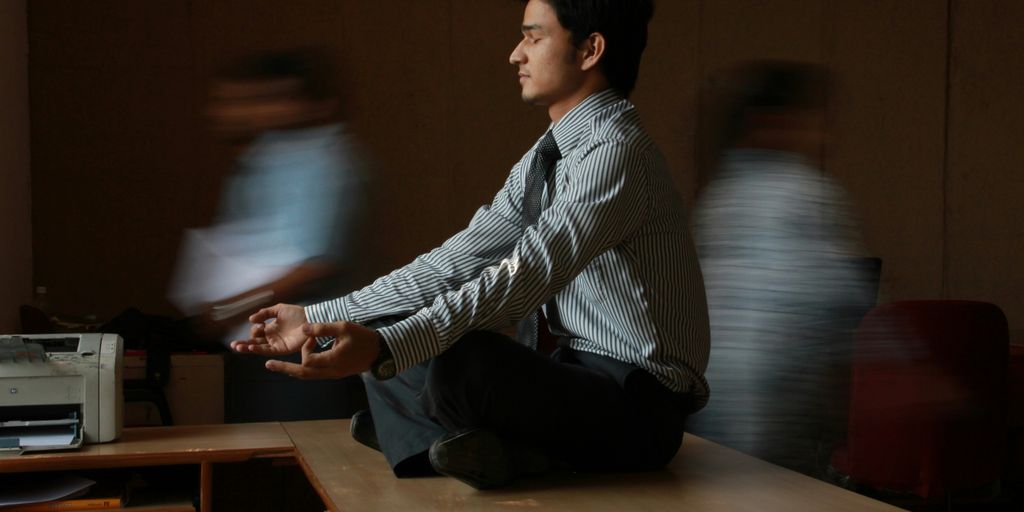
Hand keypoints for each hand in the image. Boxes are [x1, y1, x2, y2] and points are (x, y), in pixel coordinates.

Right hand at [229, 303, 309, 355]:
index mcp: (271, 328)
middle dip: (243, 343)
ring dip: (247, 348)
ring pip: (258, 347)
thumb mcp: (279, 310)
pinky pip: (268, 350)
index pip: (256, 332)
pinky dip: (259, 349)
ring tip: (237, 347)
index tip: (259, 324)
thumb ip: (265, 313)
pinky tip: (251, 347)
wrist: (310, 319)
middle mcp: (272, 337)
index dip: (255, 329)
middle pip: (254, 342)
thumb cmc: (297, 313)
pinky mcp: (282, 349)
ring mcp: (276, 343)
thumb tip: (250, 319)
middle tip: (233, 344)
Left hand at [264, 321, 381, 379]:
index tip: (312, 336)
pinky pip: (315, 374)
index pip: (309, 360)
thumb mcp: (343, 327)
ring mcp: (333, 374)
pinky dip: (304, 370)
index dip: (305, 347)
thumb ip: (323, 328)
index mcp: (333, 360)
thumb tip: (303, 329)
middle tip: (267, 364)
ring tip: (277, 366)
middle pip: (303, 374)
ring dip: (293, 370)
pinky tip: (297, 365)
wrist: (379, 351)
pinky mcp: (335, 374)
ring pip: (308, 376)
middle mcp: (331, 371)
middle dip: (285, 369)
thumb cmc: (362, 337)